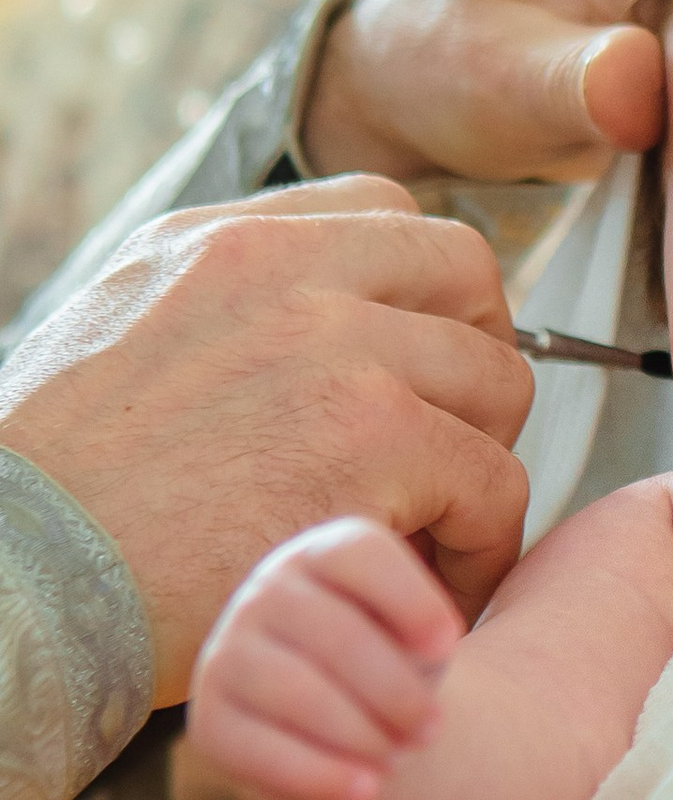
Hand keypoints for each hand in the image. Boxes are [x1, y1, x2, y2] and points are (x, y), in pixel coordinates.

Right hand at [0, 181, 529, 696]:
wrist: (20, 579)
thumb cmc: (55, 496)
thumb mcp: (119, 336)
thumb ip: (225, 309)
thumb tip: (320, 323)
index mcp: (220, 242)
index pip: (386, 210)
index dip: (428, 289)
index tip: (423, 358)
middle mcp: (284, 273)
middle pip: (465, 275)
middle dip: (478, 359)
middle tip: (455, 443)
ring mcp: (335, 348)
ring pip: (497, 382)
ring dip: (482, 462)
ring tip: (440, 532)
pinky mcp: (370, 442)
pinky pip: (494, 484)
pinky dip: (484, 546)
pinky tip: (438, 589)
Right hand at [195, 517, 461, 799]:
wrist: (343, 725)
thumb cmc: (398, 664)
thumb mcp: (428, 631)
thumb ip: (457, 609)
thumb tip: (528, 588)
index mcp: (325, 554)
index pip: (359, 554)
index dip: (408, 598)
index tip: (457, 643)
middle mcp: (268, 592)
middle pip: (331, 630)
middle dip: (393, 687)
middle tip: (434, 729)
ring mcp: (230, 654)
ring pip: (291, 687)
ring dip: (357, 729)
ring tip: (402, 758)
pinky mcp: (212, 720)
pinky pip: (253, 747)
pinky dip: (315, 773)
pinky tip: (368, 792)